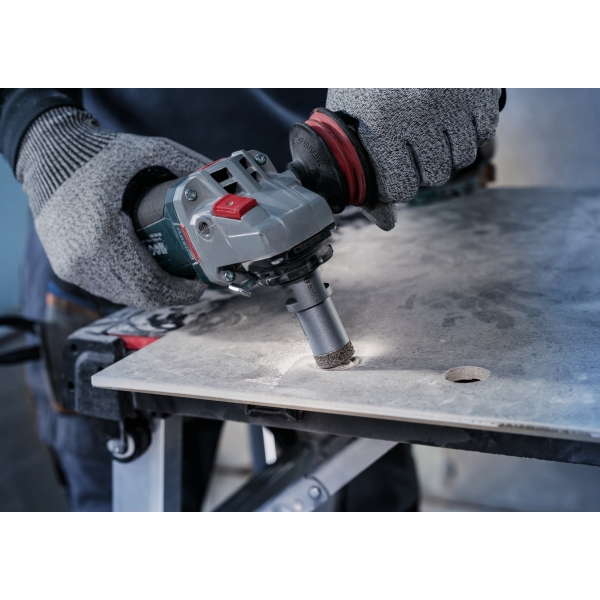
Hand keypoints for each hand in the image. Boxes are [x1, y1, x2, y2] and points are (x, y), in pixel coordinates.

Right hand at [16, 106, 209, 308]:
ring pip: (122, 296)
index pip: (150, 283)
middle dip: (171, 294)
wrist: (46, 151)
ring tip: (173, 279)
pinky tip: (148, 276)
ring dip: (151, 292)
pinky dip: (130, 286)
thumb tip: (216, 180)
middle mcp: (83, 259)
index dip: (179, 291)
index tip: (198, 284)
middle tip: (191, 284)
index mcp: (103, 236)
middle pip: (140, 296)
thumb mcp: (146, 152)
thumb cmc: (95, 154)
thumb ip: (184, 165)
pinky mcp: (66, 267)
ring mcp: (72, 267)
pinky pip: (106, 287)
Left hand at [326, 88, 501, 229]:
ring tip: (430, 132)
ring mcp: (452, 100)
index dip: (397, 186)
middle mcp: (419, 113)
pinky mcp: (479, 89)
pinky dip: (470, 132)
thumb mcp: (353, 124)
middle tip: (411, 149)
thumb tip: (388, 224)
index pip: (400, 189)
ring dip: (446, 152)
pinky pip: (485, 135)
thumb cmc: (368, 83)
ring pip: (462, 159)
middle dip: (422, 169)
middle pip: (434, 176)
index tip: (393, 172)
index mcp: (381, 124)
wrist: (399, 35)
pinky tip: (450, 118)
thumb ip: (367, 176)